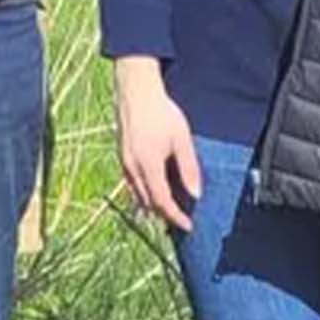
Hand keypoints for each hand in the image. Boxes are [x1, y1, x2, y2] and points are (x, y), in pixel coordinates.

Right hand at [113, 63, 199, 229]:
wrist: (135, 93)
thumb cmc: (160, 114)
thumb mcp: (182, 141)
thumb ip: (189, 169)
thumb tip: (196, 194)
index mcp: (148, 166)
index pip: (162, 201)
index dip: (175, 217)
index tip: (188, 226)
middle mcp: (133, 168)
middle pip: (147, 202)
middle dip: (164, 215)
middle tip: (181, 220)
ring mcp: (125, 163)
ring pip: (137, 194)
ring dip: (153, 205)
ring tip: (169, 209)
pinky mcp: (122, 157)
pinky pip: (132, 184)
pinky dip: (144, 193)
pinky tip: (154, 189)